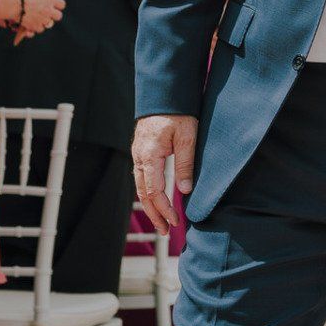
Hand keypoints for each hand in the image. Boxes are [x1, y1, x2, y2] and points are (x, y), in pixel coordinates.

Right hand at [6, 0, 63, 37]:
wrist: (14, 5)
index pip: (62, 4)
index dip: (58, 6)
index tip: (55, 6)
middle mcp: (49, 10)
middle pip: (59, 16)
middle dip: (54, 16)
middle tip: (48, 15)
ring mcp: (44, 19)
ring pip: (48, 24)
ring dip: (43, 22)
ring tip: (35, 19)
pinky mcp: (36, 26)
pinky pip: (40, 29)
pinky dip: (36, 28)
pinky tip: (31, 24)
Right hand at [132, 114, 197, 236]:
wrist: (165, 93)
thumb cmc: (178, 112)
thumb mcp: (187, 137)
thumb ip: (185, 164)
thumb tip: (184, 191)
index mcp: (149, 155)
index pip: (154, 191)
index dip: (164, 209)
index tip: (176, 222)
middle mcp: (139, 157)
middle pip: (144, 193)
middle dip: (155, 214)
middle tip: (166, 232)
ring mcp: (138, 154)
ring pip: (141, 187)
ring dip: (151, 206)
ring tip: (162, 222)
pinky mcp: (141, 151)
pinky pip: (142, 178)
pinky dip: (149, 193)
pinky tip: (157, 201)